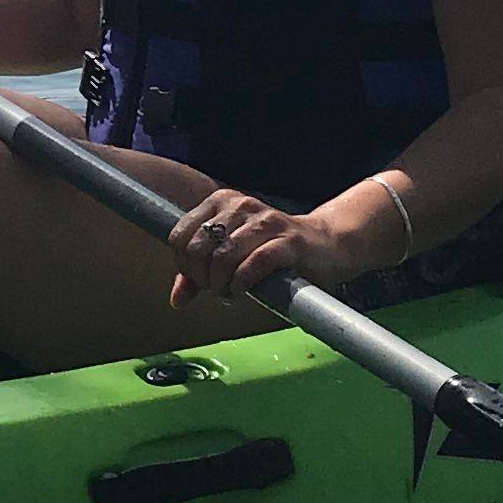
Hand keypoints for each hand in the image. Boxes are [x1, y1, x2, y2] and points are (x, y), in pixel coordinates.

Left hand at [165, 188, 353, 308]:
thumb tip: (176, 300)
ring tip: (230, 292)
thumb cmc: (273, 252)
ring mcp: (266, 222)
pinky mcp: (289, 242)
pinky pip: (254, 263)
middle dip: (202, 278)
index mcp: (221, 202)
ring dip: (221, 284)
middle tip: (217, 289)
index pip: (180, 235)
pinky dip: (242, 283)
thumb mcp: (231, 256)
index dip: (184, 265)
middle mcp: (241, 205)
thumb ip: (201, 274)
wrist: (326, 245)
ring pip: (223, 256)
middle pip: (199, 249)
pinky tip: (244, 290)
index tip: (199, 280)